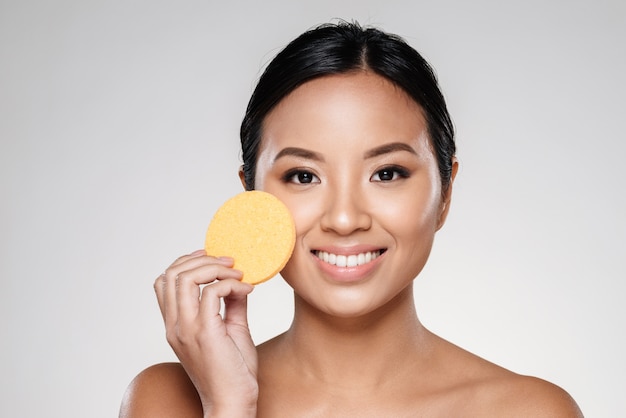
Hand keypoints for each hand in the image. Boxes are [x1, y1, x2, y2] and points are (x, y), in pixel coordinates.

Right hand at [154, 250, 257, 416]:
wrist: (233, 402)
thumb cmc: (233, 372)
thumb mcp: (231, 330)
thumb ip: (230, 304)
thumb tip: (237, 282)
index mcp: (175, 325)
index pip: (163, 281)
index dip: (185, 262)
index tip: (211, 259)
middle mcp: (175, 325)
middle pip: (171, 273)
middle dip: (201, 259)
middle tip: (229, 262)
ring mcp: (186, 329)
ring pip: (185, 277)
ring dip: (215, 267)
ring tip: (237, 273)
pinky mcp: (204, 332)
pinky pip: (212, 292)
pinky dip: (231, 284)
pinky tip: (246, 291)